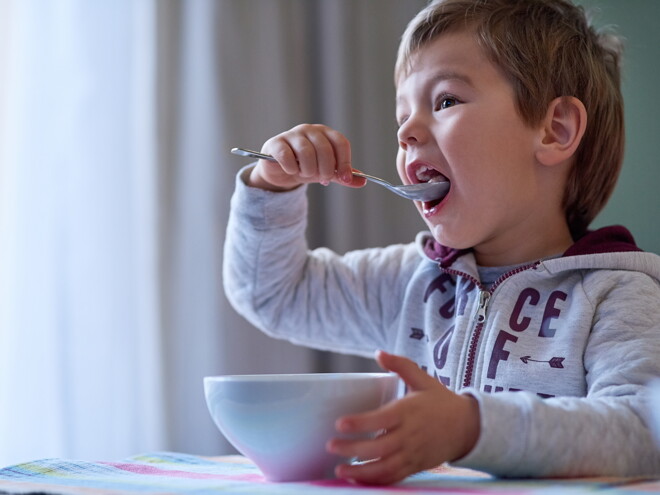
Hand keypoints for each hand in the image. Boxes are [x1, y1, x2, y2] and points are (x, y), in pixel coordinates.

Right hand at [248, 124, 365, 190]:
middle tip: (322, 179)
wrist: (282, 172)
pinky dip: (291, 168)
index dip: (345, 162)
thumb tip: (363, 182)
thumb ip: (343, 176)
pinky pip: (287, 156)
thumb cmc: (307, 167)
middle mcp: (309, 130)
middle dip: (326, 169)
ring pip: (306, 152)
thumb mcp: (327, 172)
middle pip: (324, 149)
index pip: (340, 143)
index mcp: (325, 133)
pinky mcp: (276, 143)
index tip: (344, 179)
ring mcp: (292, 135)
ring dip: (308, 170)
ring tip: (305, 174)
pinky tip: (291, 171)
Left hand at [326, 351, 479, 484]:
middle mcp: (410, 434)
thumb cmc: (441, 401)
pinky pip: (394, 477)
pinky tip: (358, 479)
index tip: (340, 424)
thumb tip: (379, 353)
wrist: (468, 427)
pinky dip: (376, 481)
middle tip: (331, 446)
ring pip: (385, 467)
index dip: (360, 423)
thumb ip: (400, 365)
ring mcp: (413, 453)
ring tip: (340, 470)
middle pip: (379, 446)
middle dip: (353, 449)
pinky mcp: (415, 466)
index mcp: (408, 411)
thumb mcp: (423, 379)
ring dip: (361, 471)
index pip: (381, 419)